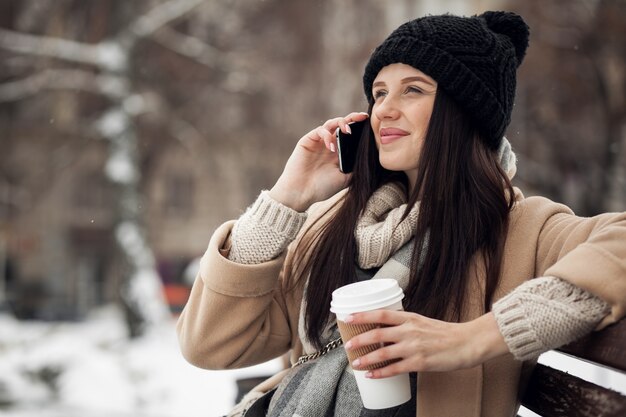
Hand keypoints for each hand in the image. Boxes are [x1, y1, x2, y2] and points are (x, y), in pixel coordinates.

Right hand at [269, 112, 368, 211]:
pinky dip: (327, 135)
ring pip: (331, 123)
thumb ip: (355, 167)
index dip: (359, 127)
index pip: (351, 135)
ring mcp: (318, 142)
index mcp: (339, 152)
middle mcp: (329, 144)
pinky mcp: (307, 141)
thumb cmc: (322, 188)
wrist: (301, 193)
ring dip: (341, 123)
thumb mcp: (345, 179)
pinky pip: (319, 131)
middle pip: (342, 124)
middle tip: (362, 118)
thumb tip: (370, 157)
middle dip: (353, 118)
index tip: (370, 124)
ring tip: (348, 131)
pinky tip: (331, 146)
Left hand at [343, 310, 508, 377]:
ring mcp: (414, 347)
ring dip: (366, 359)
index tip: (347, 318)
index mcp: (410, 317)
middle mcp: (409, 330)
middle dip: (359, 340)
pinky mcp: (420, 362)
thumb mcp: (422, 322)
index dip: (362, 315)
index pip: (380, 313)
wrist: (467, 342)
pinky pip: (395, 369)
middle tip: (347, 345)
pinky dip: (381, 372)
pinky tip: (372, 375)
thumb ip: (404, 325)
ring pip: (383, 352)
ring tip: (355, 363)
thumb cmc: (445, 333)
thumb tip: (384, 330)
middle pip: (377, 333)